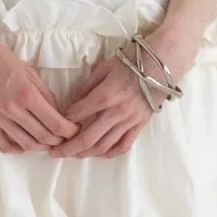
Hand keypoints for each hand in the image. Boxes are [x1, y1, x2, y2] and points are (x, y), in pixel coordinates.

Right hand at [0, 36, 81, 154]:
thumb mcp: (29, 71)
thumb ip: (44, 93)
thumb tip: (57, 112)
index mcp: (27, 94)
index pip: (54, 122)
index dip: (69, 131)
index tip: (74, 130)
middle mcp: (13, 109)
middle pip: (43, 136)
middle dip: (58, 140)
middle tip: (64, 138)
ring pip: (25, 144)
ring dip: (41, 147)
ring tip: (48, 142)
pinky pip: (4, 144)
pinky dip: (18, 149)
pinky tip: (25, 144)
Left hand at [42, 50, 158, 157]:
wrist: (162, 64)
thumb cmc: (132, 61)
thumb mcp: (104, 67)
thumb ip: (87, 86)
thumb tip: (72, 102)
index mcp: (105, 95)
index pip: (78, 114)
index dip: (63, 122)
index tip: (54, 125)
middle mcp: (116, 112)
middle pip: (88, 138)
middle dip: (68, 148)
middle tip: (55, 153)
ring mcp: (129, 121)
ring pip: (104, 146)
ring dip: (85, 154)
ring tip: (73, 155)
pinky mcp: (140, 126)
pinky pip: (123, 146)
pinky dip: (109, 153)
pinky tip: (98, 154)